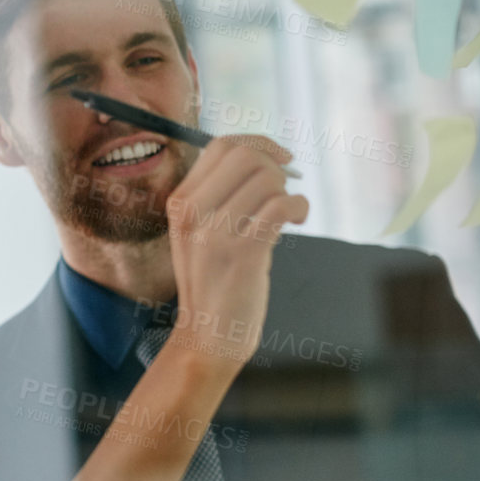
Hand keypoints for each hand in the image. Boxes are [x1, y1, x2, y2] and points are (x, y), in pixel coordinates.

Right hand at [164, 135, 308, 368]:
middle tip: (283, 192)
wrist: (207, 336)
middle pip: (245, 156)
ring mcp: (214, 233)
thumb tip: (266, 161)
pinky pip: (280, 207)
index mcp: (179, 203)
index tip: (279, 159)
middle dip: (276, 166)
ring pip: (267, 179)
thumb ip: (218, 198)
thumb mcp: (199, 234)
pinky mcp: (242, 254)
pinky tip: (299, 220)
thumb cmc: (213, 283)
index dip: (258, 143)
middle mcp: (191, 213)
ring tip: (290, 213)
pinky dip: (299, 206)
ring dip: (289, 191)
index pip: (220, 145)